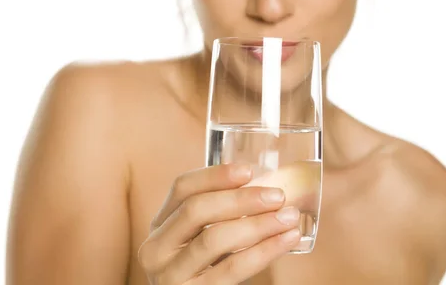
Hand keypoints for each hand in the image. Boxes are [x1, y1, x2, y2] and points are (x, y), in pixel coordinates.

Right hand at [137, 163, 300, 284]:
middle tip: (277, 196)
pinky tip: (286, 240)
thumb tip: (265, 186)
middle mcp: (156, 248)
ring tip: (289, 217)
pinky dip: (264, 251)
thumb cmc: (203, 269)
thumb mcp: (197, 239)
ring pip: (214, 239)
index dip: (215, 175)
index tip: (249, 170)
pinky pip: (232, 268)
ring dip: (258, 224)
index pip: (181, 188)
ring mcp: (170, 275)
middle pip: (196, 210)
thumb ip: (217, 215)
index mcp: (159, 225)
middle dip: (241, 199)